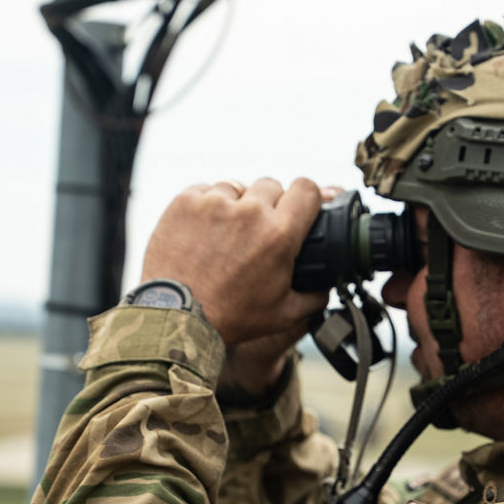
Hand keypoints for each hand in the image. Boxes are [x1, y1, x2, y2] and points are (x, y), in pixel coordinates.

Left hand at [141, 178, 327, 362]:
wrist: (177, 317)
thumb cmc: (232, 318)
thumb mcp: (284, 314)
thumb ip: (315, 296)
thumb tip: (326, 286)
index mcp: (279, 235)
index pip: (307, 189)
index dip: (308, 196)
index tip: (301, 207)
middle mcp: (249, 212)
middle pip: (272, 185)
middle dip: (270, 204)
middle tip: (259, 231)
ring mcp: (214, 203)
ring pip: (237, 187)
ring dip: (237, 204)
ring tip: (228, 234)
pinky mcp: (185, 202)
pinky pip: (206, 190)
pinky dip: (208, 205)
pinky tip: (205, 231)